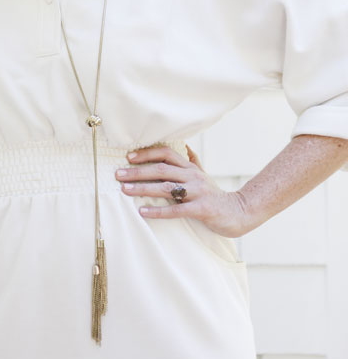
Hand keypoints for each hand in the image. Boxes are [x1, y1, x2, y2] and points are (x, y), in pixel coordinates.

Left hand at [115, 143, 254, 238]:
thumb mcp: (204, 175)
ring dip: (143, 188)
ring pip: (166, 187)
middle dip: (138, 171)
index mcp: (190, 168)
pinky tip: (143, 211)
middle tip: (118, 174)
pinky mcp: (202, 209)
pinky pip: (177, 209)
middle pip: (162, 169)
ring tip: (125, 190)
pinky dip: (158, 210)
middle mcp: (193, 176)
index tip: (129, 157)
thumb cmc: (216, 195)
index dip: (147, 153)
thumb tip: (185, 145)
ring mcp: (198, 192)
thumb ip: (193, 161)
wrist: (239, 212)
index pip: (166, 154)